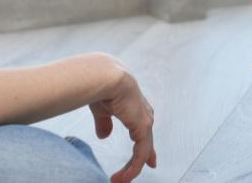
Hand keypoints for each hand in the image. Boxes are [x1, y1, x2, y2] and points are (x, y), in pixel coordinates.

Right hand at [88, 56, 156, 182]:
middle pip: (145, 144)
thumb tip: (104, 136)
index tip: (149, 161)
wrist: (104, 77)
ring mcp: (145, 122)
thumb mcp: (102, 109)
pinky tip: (126, 176)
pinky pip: (141, 153)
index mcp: (135, 109)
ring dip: (132, 168)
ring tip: (119, 180)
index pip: (143, 132)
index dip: (145, 148)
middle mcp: (144, 115)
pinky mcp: (143, 127)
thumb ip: (105, 123)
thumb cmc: (101, 88)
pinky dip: (134, 166)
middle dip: (140, 161)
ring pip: (143, 151)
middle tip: (129, 176)